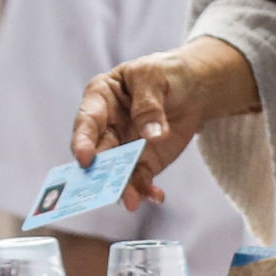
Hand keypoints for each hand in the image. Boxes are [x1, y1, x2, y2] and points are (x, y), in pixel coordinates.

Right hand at [71, 36, 259, 208]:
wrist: (192, 87)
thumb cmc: (165, 73)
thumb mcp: (155, 77)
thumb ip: (149, 105)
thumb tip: (152, 135)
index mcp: (100, 99)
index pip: (87, 122)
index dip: (83, 141)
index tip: (85, 159)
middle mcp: (106, 127)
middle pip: (99, 154)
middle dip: (103, 173)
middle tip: (110, 188)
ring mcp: (123, 148)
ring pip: (116, 172)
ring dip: (123, 188)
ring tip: (133, 202)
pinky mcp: (143, 162)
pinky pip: (140, 180)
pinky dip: (146, 190)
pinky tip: (155, 196)